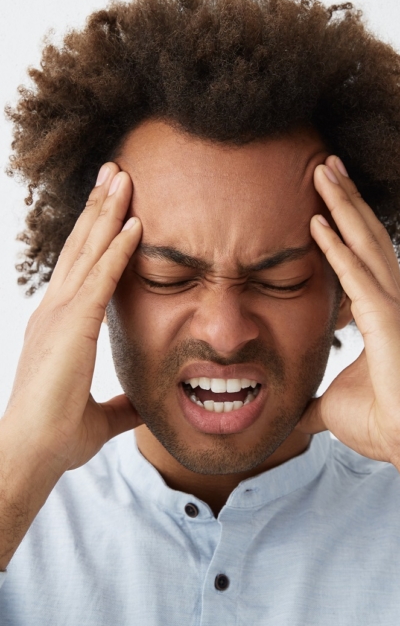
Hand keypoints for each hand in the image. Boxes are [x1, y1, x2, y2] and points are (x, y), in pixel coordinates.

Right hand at [2, 163, 142, 471]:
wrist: (32, 453)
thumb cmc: (57, 435)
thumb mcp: (99, 415)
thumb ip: (121, 405)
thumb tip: (141, 405)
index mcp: (59, 325)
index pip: (81, 268)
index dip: (96, 235)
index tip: (113, 207)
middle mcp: (56, 310)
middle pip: (80, 247)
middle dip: (99, 207)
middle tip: (114, 172)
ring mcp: (60, 314)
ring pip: (88, 251)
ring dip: (108, 212)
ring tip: (122, 177)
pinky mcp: (72, 325)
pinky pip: (101, 278)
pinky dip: (119, 249)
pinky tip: (135, 224)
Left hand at [297, 155, 399, 466]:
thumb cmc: (383, 423)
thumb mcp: (333, 404)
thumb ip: (312, 400)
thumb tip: (291, 414)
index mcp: (382, 313)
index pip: (361, 256)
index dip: (345, 224)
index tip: (324, 197)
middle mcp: (391, 301)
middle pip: (366, 236)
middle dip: (345, 198)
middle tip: (325, 163)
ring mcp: (392, 308)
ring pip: (365, 243)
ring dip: (342, 205)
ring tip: (323, 170)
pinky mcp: (387, 322)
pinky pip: (357, 276)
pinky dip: (337, 247)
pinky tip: (317, 221)